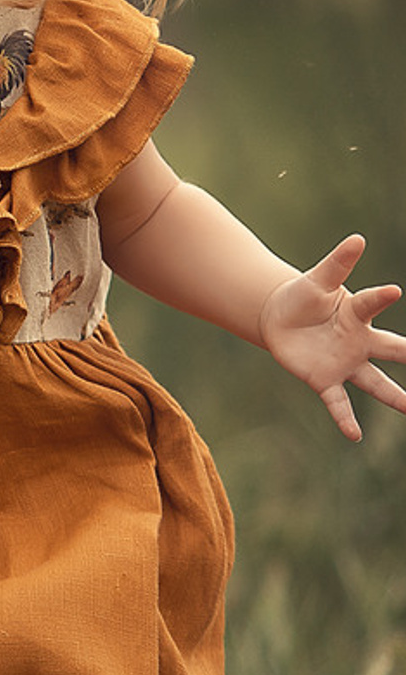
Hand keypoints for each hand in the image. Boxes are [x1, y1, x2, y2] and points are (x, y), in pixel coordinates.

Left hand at [257, 235, 405, 439]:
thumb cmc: (304, 297)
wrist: (279, 318)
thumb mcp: (317, 280)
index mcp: (358, 315)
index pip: (373, 304)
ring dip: (396, 398)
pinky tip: (355, 436)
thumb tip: (358, 238)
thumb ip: (337, 263)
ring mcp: (345, 364)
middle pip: (393, 351)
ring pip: (377, 384)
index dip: (381, 297)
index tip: (394, 291)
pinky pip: (338, 402)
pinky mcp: (324, 380)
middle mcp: (359, 343)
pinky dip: (345, 418)